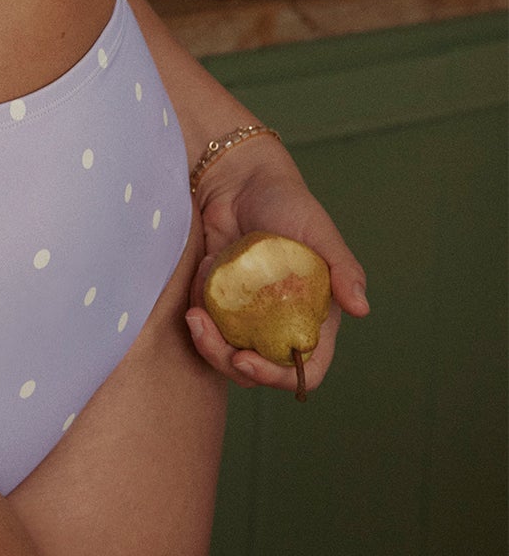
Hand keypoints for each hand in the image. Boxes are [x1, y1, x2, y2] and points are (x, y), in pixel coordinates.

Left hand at [184, 140, 371, 395]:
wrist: (239, 179)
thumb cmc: (287, 203)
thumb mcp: (319, 232)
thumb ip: (344, 269)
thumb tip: (362, 309)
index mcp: (312, 318)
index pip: (304, 368)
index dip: (278, 376)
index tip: (246, 360)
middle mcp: (279, 324)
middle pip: (256, 370)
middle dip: (226, 361)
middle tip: (203, 332)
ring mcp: (246, 315)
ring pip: (224, 354)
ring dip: (205, 342)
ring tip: (193, 313)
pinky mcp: (217, 301)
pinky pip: (203, 322)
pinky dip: (196, 307)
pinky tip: (198, 273)